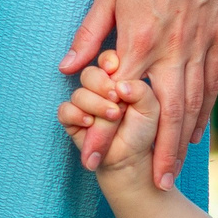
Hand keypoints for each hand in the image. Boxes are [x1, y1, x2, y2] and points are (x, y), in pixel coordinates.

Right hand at [57, 53, 158, 174]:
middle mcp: (98, 88)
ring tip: (113, 116)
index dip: (109, 62)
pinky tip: (90, 122)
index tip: (115, 69)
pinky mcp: (71, 119)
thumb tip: (119, 84)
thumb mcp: (151, 108)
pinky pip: (65, 110)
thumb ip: (141, 90)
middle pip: (90, 74)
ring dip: (95, 105)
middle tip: (116, 98)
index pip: (107, 60)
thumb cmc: (144, 130)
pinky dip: (76, 115)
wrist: (132, 158)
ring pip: (78, 93)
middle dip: (102, 85)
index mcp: (117, 77)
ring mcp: (84, 103)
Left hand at [59, 0, 217, 189]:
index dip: (106, 134)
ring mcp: (201, 44)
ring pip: (194, 105)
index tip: (93, 161)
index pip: (121, 101)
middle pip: (167, 116)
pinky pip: (211, 84)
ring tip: (172, 171)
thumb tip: (68, 67)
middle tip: (153, 186)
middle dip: (158, 154)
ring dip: (182, 142)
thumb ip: (90, 33)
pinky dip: (203, 112)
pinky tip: (195, 132)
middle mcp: (174, 49)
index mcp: (142, 38)